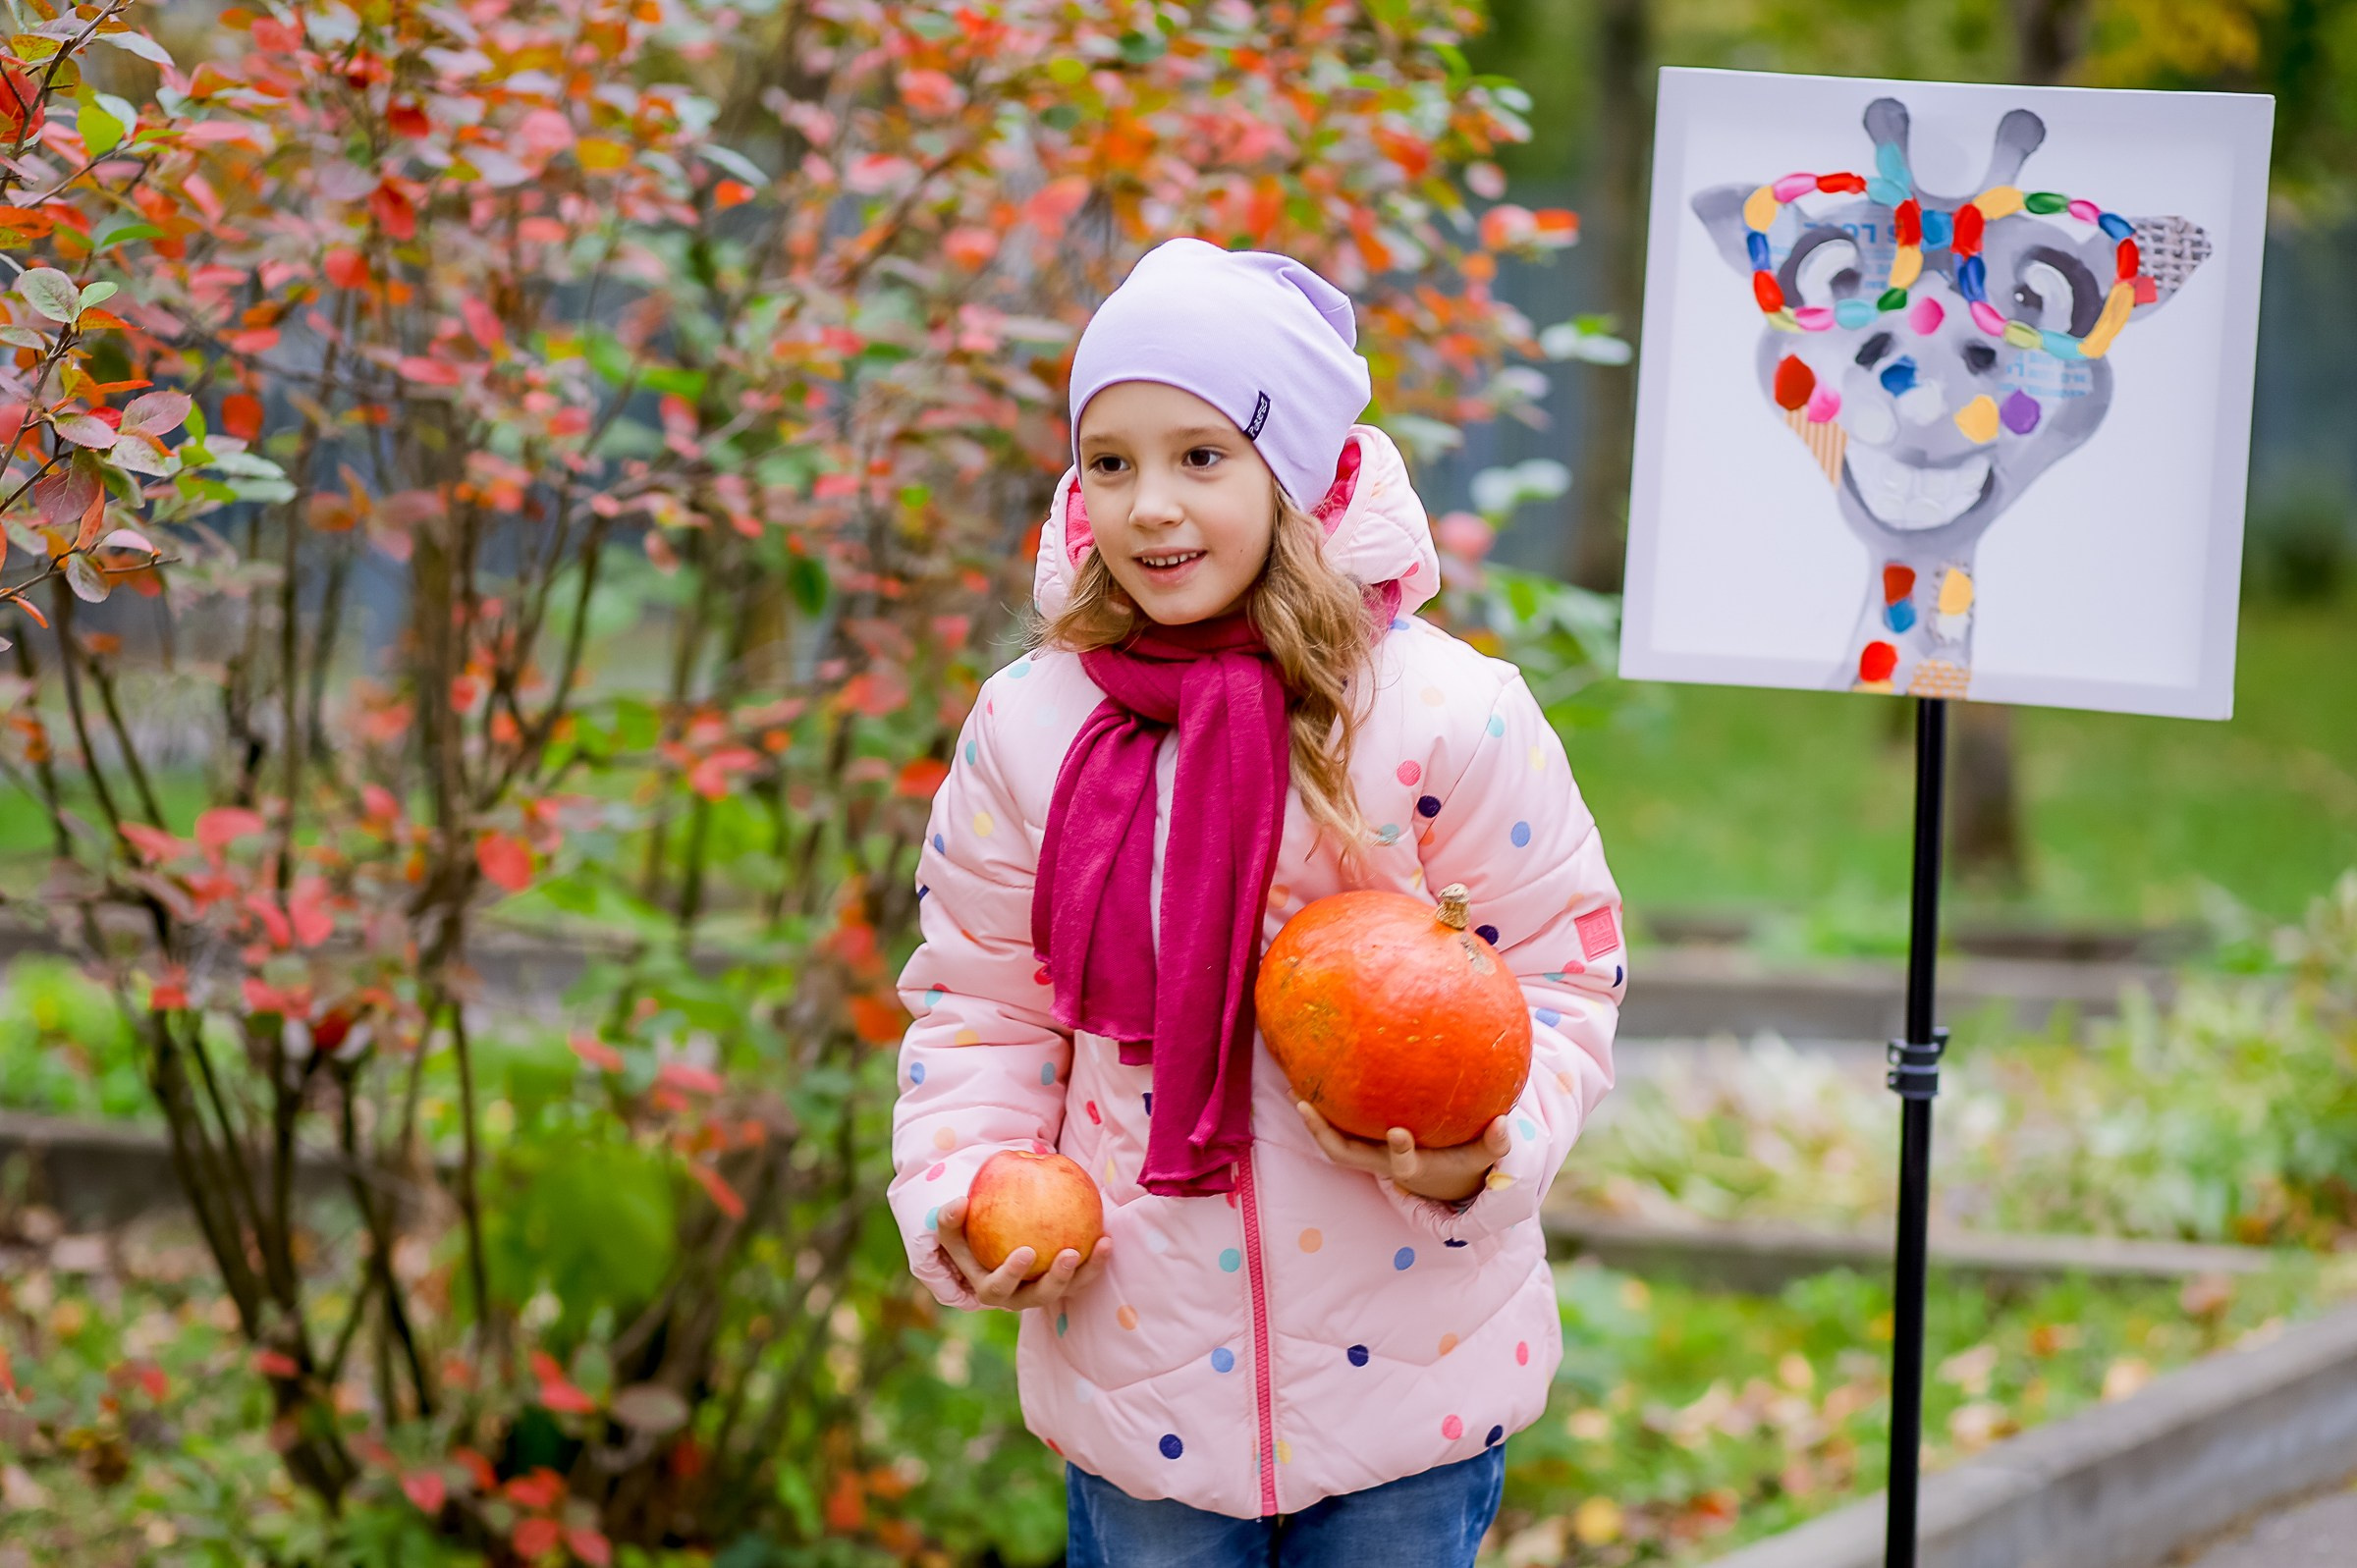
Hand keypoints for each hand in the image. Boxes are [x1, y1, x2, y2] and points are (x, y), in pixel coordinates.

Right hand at [931, 1196, 1111, 1311]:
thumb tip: (959, 1203)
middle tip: (1069, 1253)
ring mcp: (1042, 1291)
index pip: (998, 1287)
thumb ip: (950, 1217)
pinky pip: (1082, 1274)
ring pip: (1068, 1289)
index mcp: (989, 1288)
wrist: (989, 1239)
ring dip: (1087, 1270)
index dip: (1012, 1274)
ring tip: (1102, 1244)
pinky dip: (1095, 1259)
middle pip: (1039, 1297)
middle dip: (1056, 1280)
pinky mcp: (1063, 1283)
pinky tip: (1106, 1235)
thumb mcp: (953, 1225)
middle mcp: (1017, 1297)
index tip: (1026, 1251)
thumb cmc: (968, 1231)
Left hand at [1296, 1101, 1511, 1203]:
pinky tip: (1308, 1081)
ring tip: (1295, 1091)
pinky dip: (1321, 1111)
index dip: (1400, 1151)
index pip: (1403, 1165)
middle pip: (1347, 1155)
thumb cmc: (1463, 1161)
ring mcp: (1369, 1155)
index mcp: (1413, 1167)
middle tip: (1307, 1107)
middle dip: (1326, 1134)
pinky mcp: (1362, 1143)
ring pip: (1334, 1144)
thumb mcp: (1482, 1156)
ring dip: (1313, 1122)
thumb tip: (1504, 1123)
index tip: (1398, 1131)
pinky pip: (1337, 1128)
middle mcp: (1383, 1163)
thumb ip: (1495, 1144)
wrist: (1444, 1180)